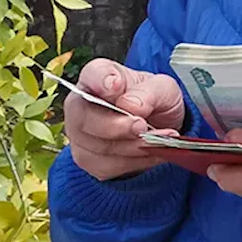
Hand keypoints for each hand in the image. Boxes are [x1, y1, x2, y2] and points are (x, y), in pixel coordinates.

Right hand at [65, 59, 185, 181]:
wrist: (158, 124)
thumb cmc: (153, 99)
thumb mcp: (163, 88)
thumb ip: (148, 93)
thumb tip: (129, 105)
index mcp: (97, 75)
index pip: (91, 75)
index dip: (101, 82)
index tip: (116, 86)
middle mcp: (79, 104)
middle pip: (85, 119)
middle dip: (117, 126)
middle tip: (143, 126)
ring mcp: (79, 135)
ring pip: (99, 147)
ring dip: (133, 147)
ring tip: (159, 141)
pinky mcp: (88, 160)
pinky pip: (108, 166)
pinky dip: (135, 161)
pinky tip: (153, 153)